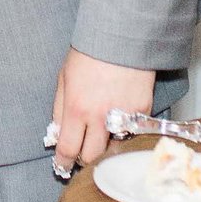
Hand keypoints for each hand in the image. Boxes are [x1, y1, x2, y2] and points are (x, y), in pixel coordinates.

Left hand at [48, 49, 157, 178]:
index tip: (63, 166)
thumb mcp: (64, 78)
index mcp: (76, 109)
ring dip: (106, 148)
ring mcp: (124, 116)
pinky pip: (132, 132)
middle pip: (92, 157)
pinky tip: (119, 122)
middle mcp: (100, 117)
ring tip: (101, 139)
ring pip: (114, 149)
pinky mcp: (143, 111)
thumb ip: (59, 108)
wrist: (122, 35)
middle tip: (82, 155)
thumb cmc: (90, 52)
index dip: (64, 163)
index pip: (68, 149)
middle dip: (85, 160)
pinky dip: (124, 132)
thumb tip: (57, 133)